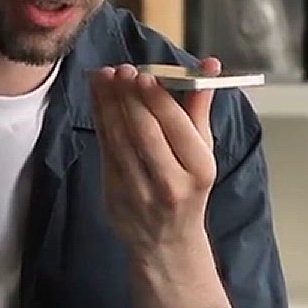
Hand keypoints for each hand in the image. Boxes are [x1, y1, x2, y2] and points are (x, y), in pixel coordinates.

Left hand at [89, 57, 220, 262]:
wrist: (167, 242)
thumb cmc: (189, 187)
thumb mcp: (203, 152)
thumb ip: (200, 108)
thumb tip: (209, 65)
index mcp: (199, 170)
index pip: (177, 127)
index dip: (157, 98)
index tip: (144, 73)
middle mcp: (170, 183)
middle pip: (145, 132)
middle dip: (130, 96)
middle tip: (121, 70)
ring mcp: (139, 192)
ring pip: (119, 139)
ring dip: (109, 103)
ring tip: (104, 76)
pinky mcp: (114, 195)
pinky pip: (105, 150)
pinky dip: (100, 120)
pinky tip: (99, 99)